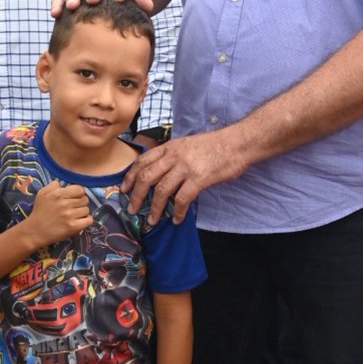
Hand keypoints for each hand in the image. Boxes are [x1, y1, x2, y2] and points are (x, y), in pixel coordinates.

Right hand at [26, 182, 91, 244]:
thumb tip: (62, 183)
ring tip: (75, 215)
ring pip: (86, 210)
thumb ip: (53, 185)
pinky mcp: (73, 227)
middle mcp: (65, 204)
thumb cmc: (39, 212)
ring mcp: (70, 216)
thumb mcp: (42, 194)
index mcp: (58, 194)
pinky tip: (80, 221)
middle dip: (80, 203)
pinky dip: (86, 220)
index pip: (80, 189)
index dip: (78, 193)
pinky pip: (89, 220)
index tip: (74, 198)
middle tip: (74, 208)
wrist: (34, 231)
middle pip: (85, 199)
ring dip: (82, 212)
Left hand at [122, 130, 247, 224]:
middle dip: (136, 195)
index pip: (143, 160)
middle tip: (131, 208)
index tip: (124, 188)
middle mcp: (175, 156)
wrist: (238, 143)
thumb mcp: (188, 144)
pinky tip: (176, 219)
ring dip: (154, 208)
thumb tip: (162, 172)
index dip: (131, 176)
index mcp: (171, 147)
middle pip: (147, 176)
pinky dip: (176, 211)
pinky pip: (182, 199)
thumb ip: (174, 155)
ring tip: (151, 220)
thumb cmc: (216, 145)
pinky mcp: (199, 178)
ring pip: (161, 190)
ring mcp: (186, 167)